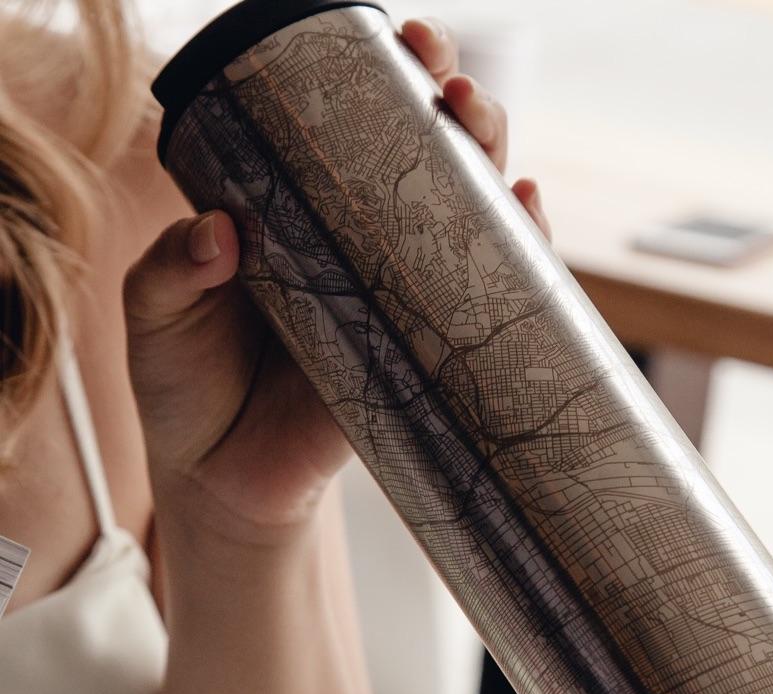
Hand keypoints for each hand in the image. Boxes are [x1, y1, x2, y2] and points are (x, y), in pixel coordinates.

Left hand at [124, 17, 553, 544]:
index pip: (353, 141)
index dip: (380, 86)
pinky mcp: (426, 362)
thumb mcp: (156, 316)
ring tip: (482, 127)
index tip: (390, 41)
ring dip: (493, 165)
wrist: (223, 482)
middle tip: (442, 73)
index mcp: (303, 228)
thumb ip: (171, 269)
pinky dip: (519, 258)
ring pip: (471, 224)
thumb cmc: (189, 389)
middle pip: (430, 167)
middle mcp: (364, 257)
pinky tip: (526, 214)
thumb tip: (222, 232)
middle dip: (451, 107)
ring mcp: (403, 306)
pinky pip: (486, 306)